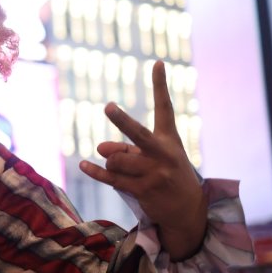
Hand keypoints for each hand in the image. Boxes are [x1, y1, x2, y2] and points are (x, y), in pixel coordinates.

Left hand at [79, 60, 205, 260]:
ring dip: (112, 162)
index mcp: (169, 139)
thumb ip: (125, 148)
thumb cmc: (166, 174)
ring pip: (116, 160)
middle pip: (138, 134)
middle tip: (108, 107)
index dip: (160, 85)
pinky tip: (84, 165)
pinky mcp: (143, 190)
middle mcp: (163, 153)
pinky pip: (111, 178)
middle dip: (122, 121)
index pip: (164, 107)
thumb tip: (99, 148)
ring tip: (122, 168)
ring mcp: (154, 173)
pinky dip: (96, 172)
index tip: (156, 62)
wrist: (187, 210)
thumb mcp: (151, 157)